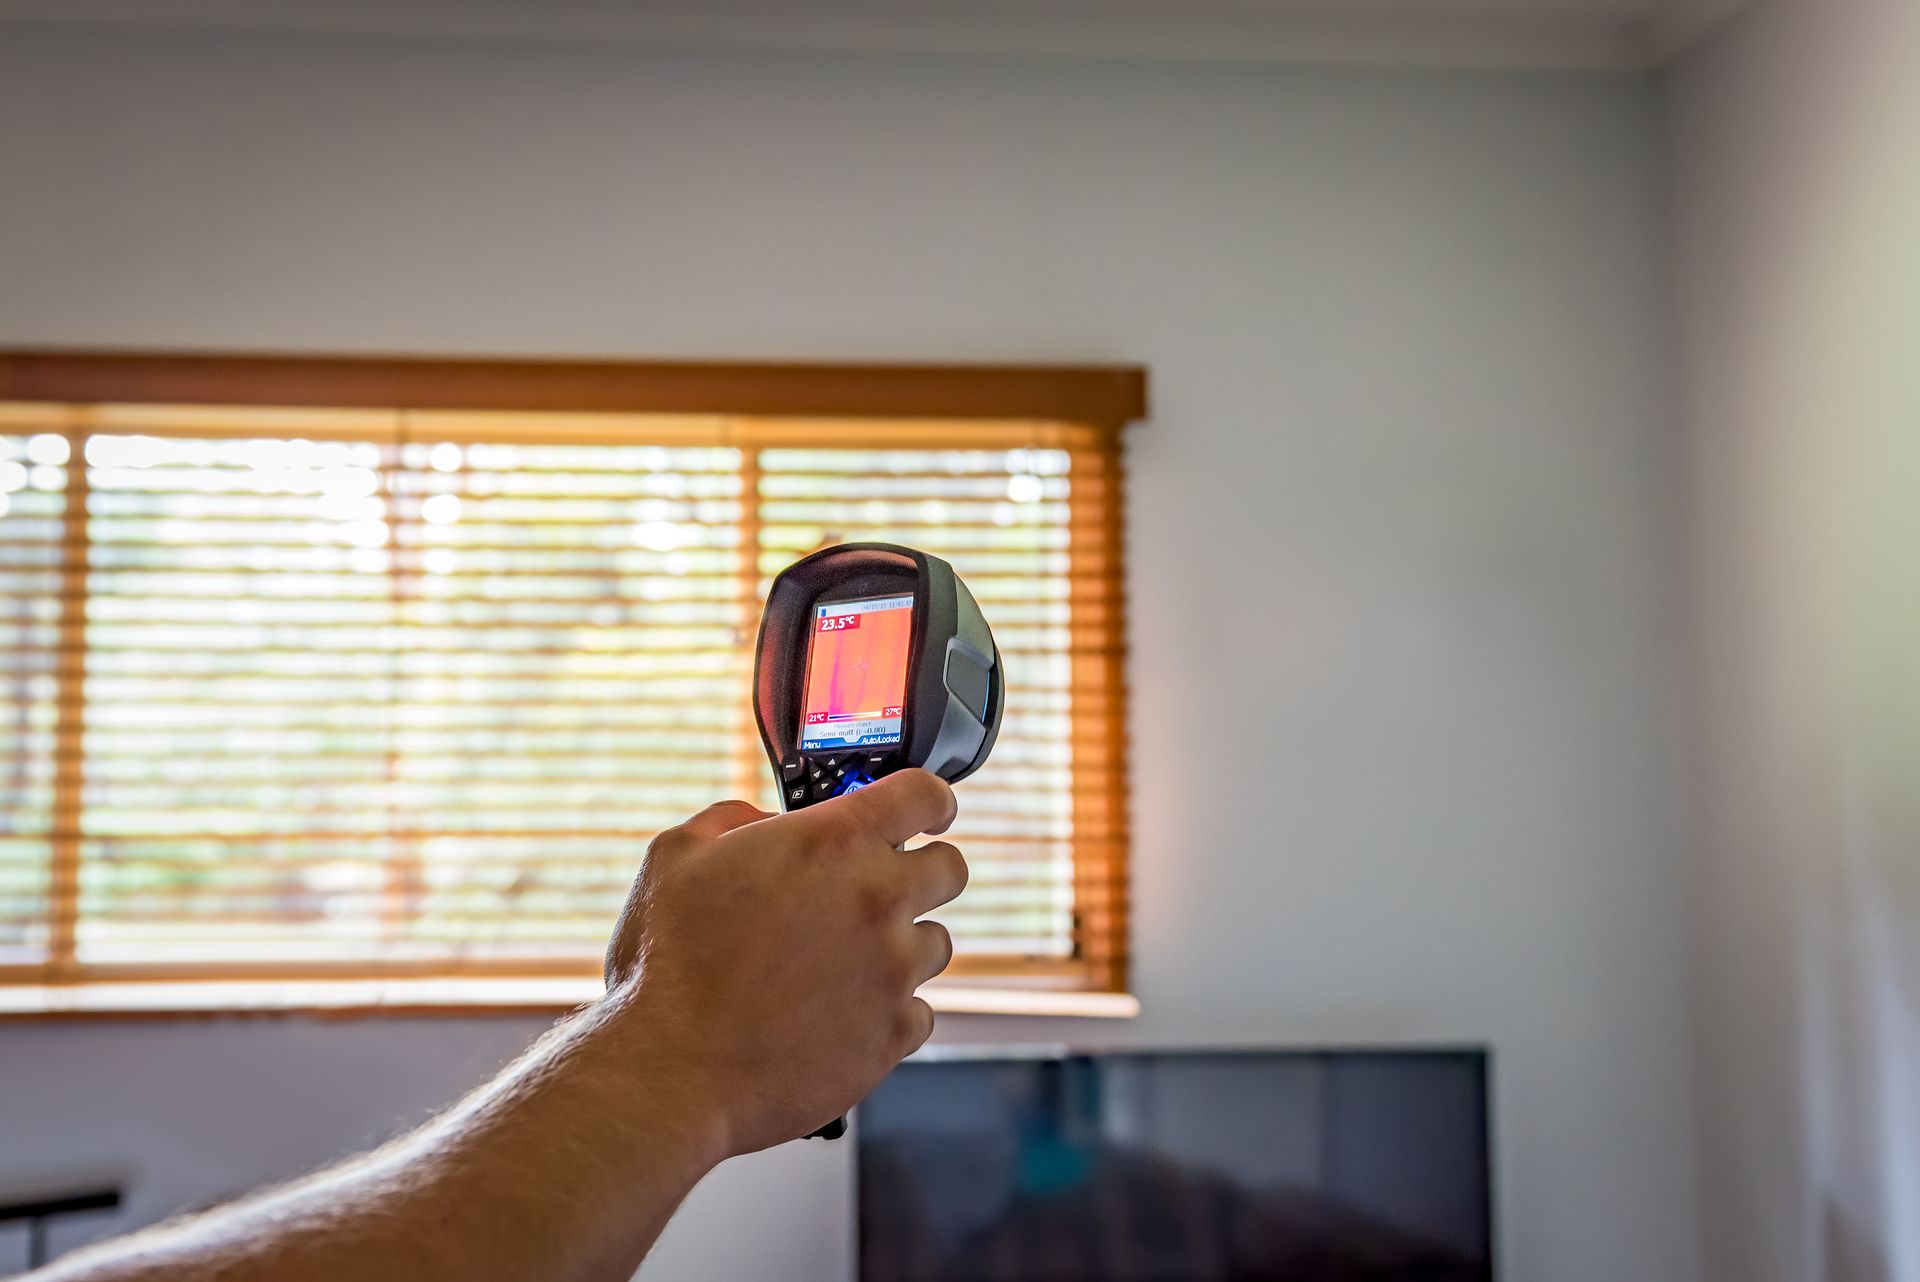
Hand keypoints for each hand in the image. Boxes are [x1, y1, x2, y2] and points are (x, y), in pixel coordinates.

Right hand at [601, 770, 965, 1155]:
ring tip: (839, 967)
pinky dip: (889, 1013)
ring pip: (936, 944)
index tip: (927, 813)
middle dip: (921, 873)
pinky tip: (838, 1017)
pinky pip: (921, 1012)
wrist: (668, 1071)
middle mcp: (877, 898)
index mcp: (831, 842)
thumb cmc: (666, 967)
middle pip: (951, 868)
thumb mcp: (676, 857)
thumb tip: (762, 822)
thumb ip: (732, 820)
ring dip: (901, 948)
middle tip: (879, 893)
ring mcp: (893, 968)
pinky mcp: (894, 1033)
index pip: (925, 794)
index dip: (930, 801)